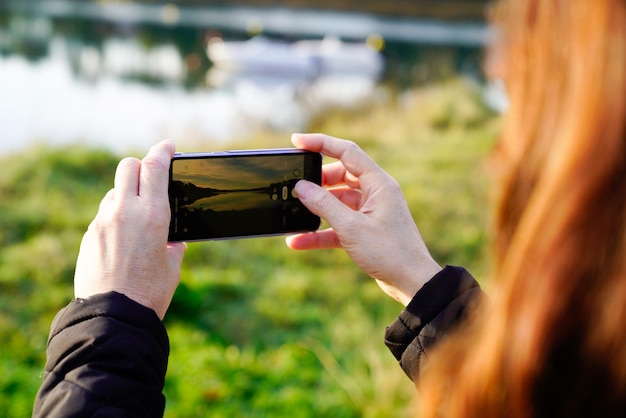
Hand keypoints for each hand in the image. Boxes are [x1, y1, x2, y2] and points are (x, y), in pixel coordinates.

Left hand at [74, 140, 186, 318]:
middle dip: (141, 166)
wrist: (114, 316)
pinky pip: (103, 214)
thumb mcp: (172, 265)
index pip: (155, 166)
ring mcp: (103, 222)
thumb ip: (174, 244)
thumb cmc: (151, 293)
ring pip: (115, 191)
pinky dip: (115, 217)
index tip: (168, 146)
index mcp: (154, 215)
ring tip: (137, 218)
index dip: (163, 151)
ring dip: (127, 194)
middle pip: (128, 166)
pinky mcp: (89, 235)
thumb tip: (173, 239)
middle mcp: (126, 211)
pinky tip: (123, 239)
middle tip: (151, 178)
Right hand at [286, 133, 441, 305]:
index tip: (297, 141)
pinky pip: (338, 224)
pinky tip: (298, 241)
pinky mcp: (365, 230)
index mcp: (379, 184)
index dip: (321, 143)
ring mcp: (370, 212)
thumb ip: (324, 205)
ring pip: (337, 201)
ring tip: (293, 213)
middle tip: (297, 187)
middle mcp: (376, 193)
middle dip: (317, 181)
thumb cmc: (389, 253)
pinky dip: (320, 231)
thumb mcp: (351, 228)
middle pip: (340, 175)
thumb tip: (301, 187)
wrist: (412, 283)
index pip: (347, 152)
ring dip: (316, 209)